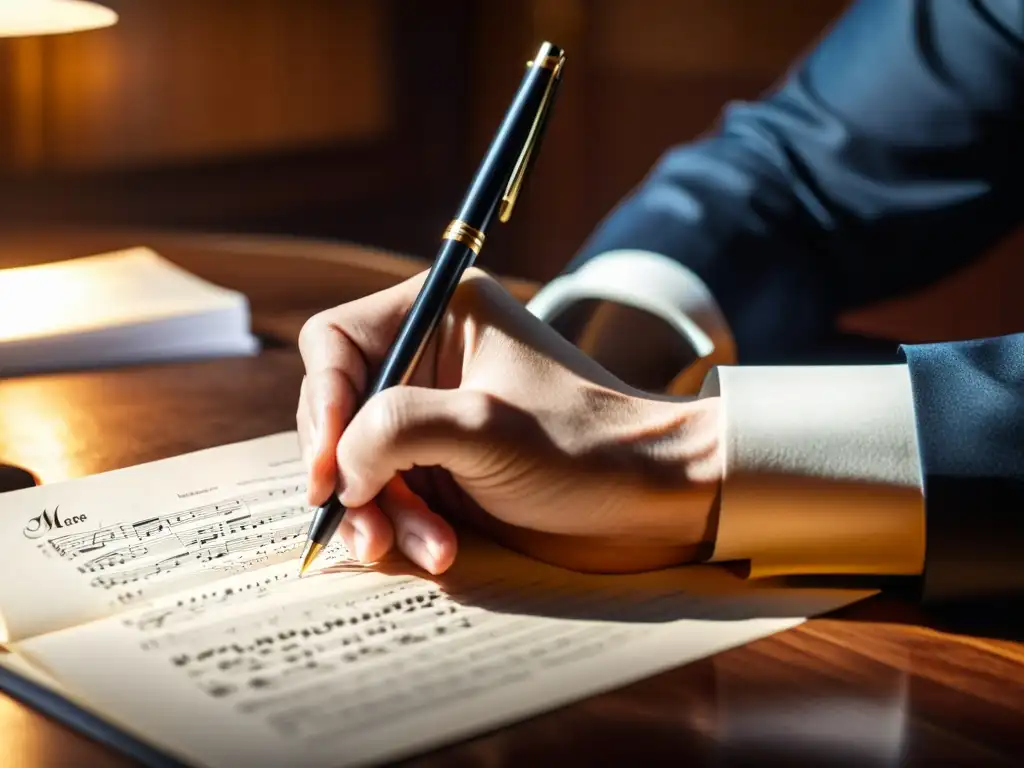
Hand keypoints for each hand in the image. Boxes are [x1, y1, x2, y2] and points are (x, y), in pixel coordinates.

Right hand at [297, 268, 721, 575]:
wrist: (652, 500)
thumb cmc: (584, 448)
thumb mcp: (484, 428)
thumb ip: (394, 429)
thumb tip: (337, 467)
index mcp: (441, 315)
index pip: (335, 344)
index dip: (321, 405)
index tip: (326, 471)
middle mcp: (430, 358)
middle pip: (340, 409)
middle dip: (348, 472)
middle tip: (357, 523)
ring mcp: (435, 415)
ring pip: (361, 462)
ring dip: (379, 512)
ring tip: (417, 548)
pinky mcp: (444, 465)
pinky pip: (393, 495)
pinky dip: (405, 527)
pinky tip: (438, 551)